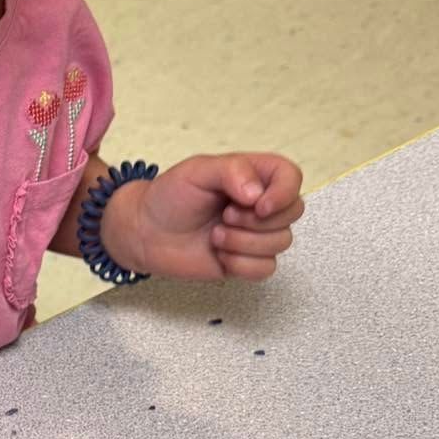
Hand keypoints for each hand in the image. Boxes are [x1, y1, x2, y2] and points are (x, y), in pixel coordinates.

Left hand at [105, 153, 303, 281]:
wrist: (146, 232)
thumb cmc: (169, 196)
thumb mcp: (197, 170)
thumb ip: (232, 171)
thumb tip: (258, 194)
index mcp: (254, 175)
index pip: (291, 177)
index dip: (283, 194)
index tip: (258, 205)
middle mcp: (261, 204)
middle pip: (293, 213)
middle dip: (256, 220)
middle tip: (224, 216)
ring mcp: (256, 234)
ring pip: (281, 243)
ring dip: (243, 242)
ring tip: (215, 235)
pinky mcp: (246, 261)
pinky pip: (265, 268)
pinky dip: (241, 264)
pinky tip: (219, 254)